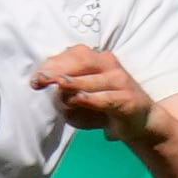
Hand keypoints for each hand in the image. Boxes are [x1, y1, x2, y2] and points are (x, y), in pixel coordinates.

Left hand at [31, 47, 158, 145]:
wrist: (141, 122)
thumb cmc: (106, 109)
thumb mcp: (83, 99)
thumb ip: (68, 93)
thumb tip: (53, 93)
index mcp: (98, 60)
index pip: (73, 55)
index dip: (53, 63)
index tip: (36, 77)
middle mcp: (110, 65)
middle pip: (81, 61)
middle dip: (58, 70)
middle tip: (40, 80)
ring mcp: (120, 81)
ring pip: (91, 79)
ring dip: (72, 84)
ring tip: (56, 86)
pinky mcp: (127, 99)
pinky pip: (105, 97)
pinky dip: (90, 98)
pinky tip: (77, 99)